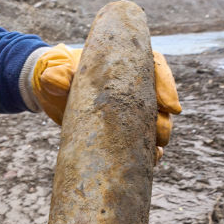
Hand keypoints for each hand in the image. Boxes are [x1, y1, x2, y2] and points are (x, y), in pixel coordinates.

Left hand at [30, 44, 181, 147]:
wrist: (52, 90)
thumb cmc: (58, 73)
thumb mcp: (57, 71)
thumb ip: (57, 74)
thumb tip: (53, 80)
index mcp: (127, 62)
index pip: (155, 68)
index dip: (168, 87)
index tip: (170, 107)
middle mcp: (135, 84)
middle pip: (160, 100)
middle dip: (164, 119)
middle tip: (160, 135)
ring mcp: (132, 107)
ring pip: (156, 121)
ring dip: (159, 137)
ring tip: (157, 152)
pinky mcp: (125, 127)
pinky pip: (144, 139)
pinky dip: (149, 150)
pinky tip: (151, 160)